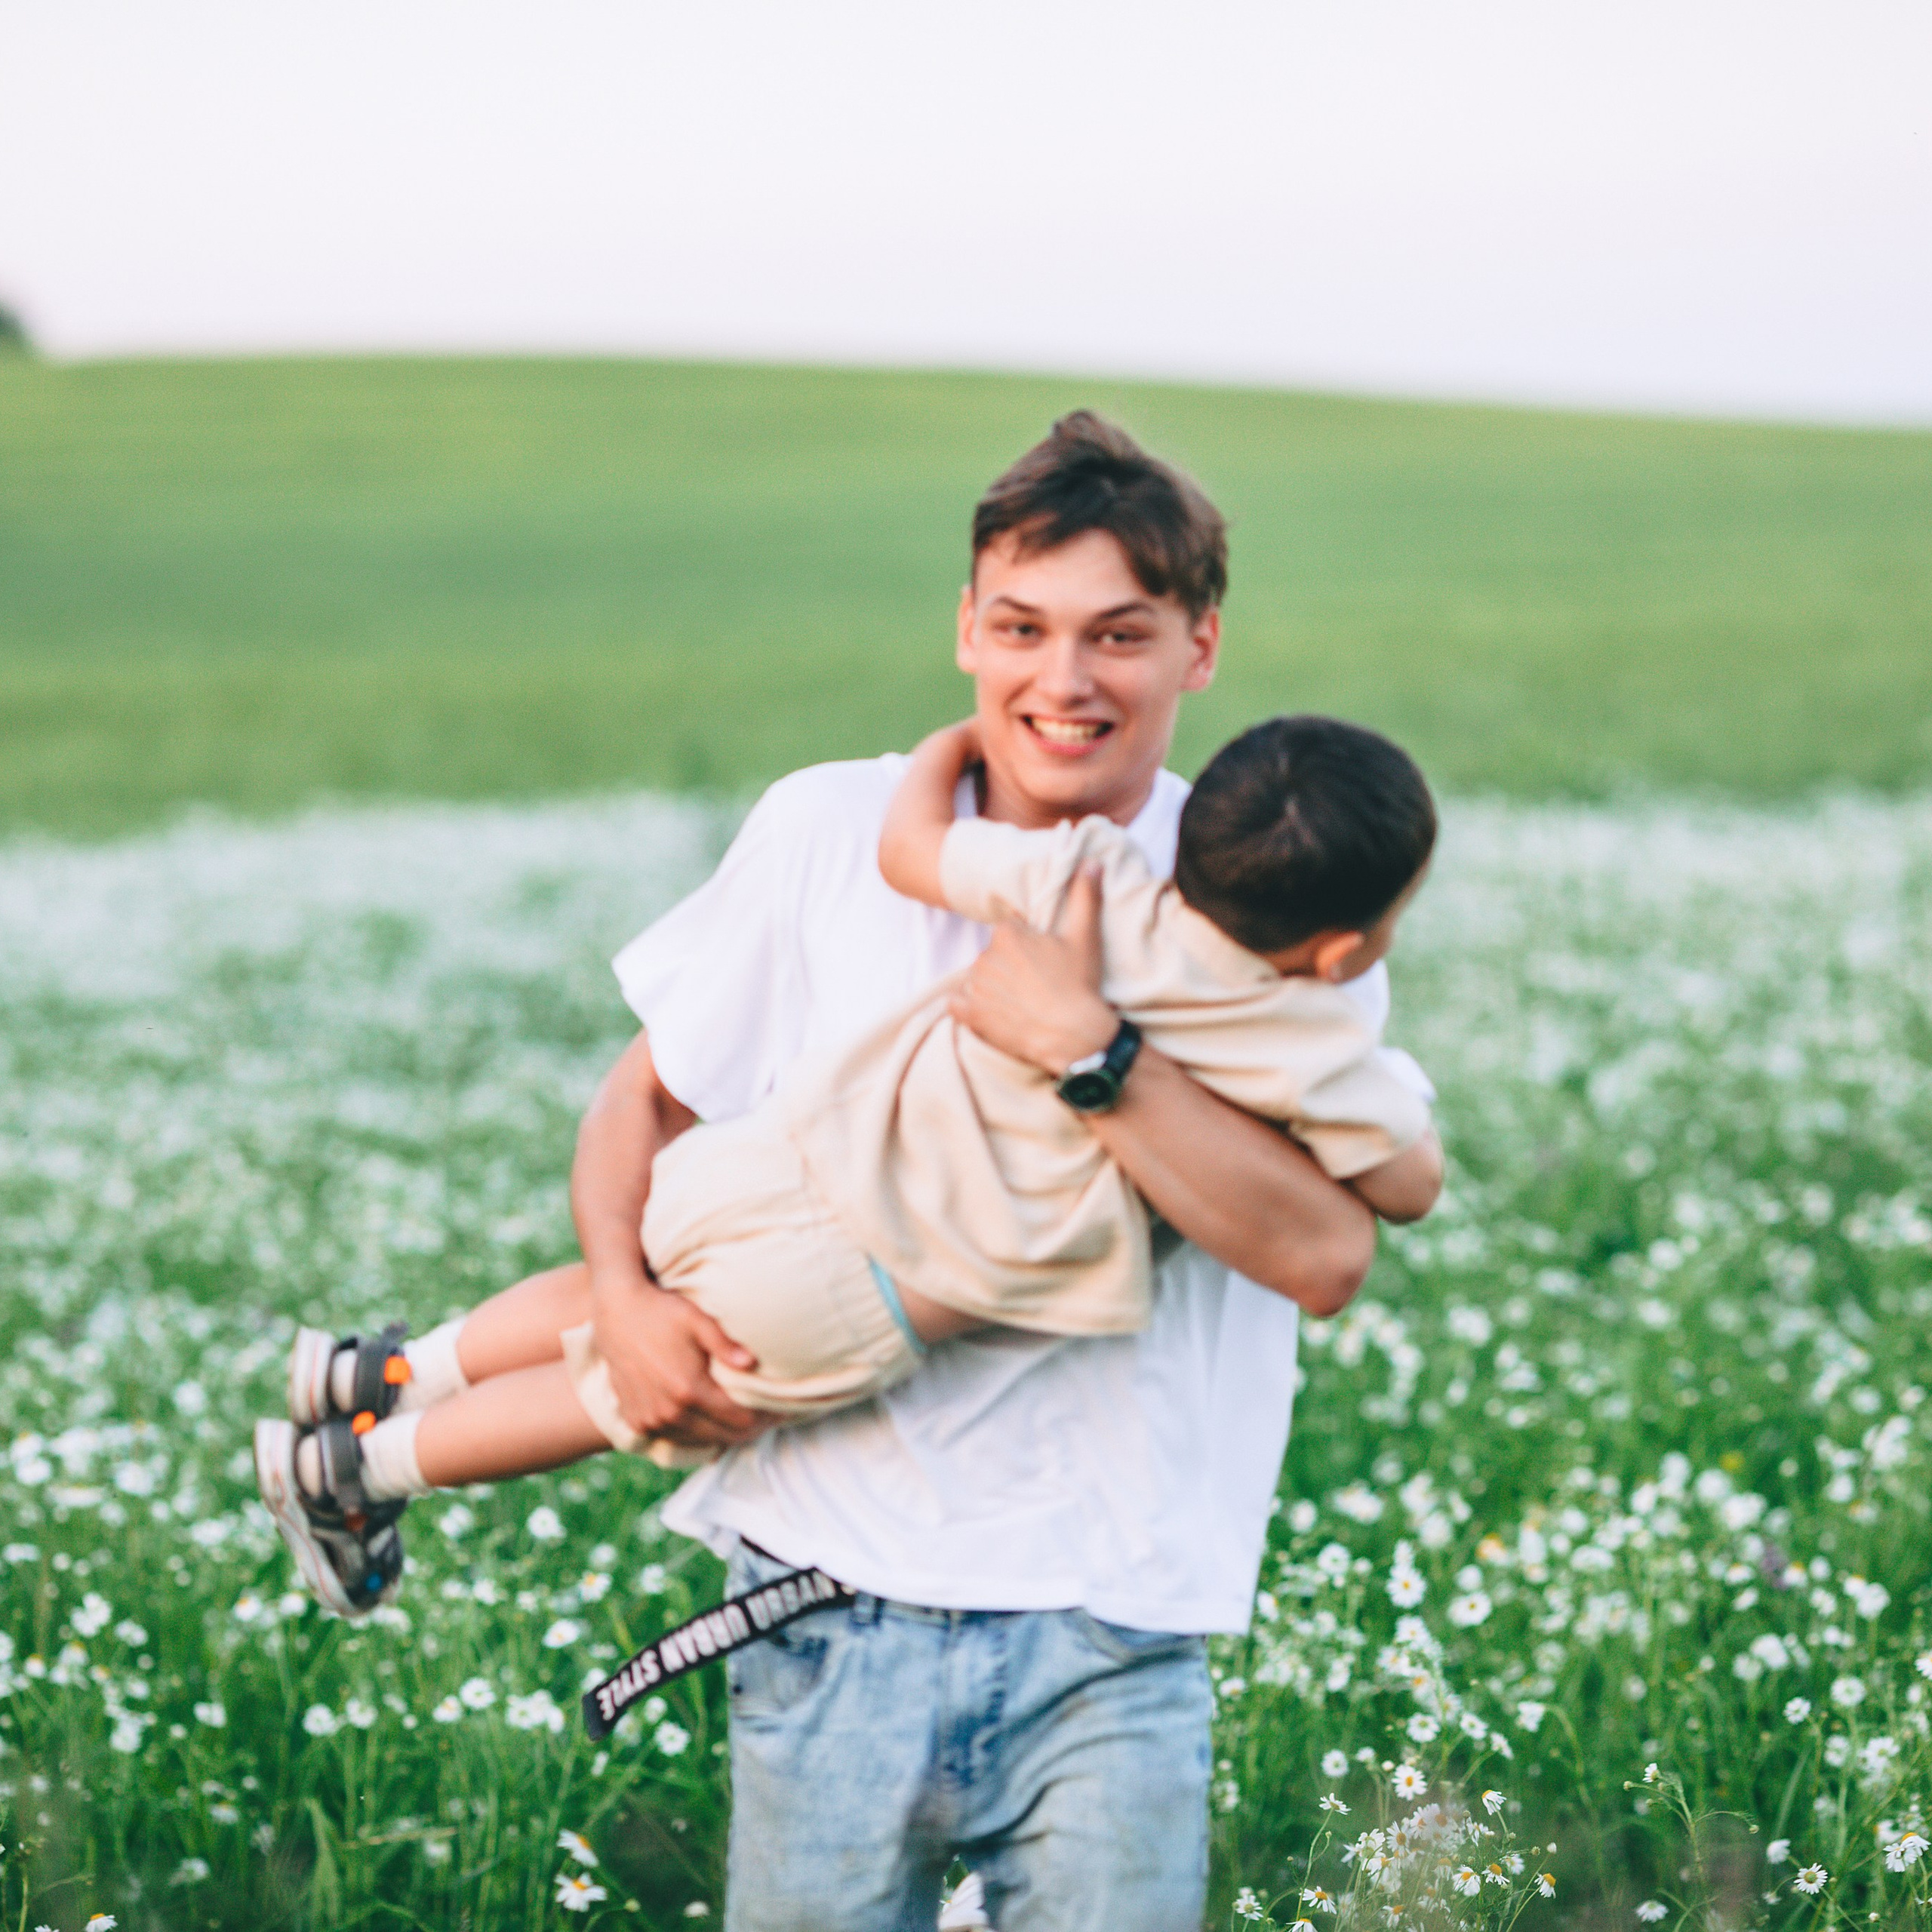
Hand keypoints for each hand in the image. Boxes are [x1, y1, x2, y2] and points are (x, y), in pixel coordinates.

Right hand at [589, 1266, 770, 1447]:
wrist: (615, 1311)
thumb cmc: (662, 1310)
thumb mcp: (697, 1320)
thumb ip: (725, 1344)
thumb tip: (752, 1363)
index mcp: (689, 1390)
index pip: (741, 1421)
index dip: (766, 1418)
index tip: (781, 1409)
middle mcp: (669, 1412)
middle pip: (724, 1437)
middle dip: (750, 1428)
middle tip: (768, 1416)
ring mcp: (650, 1420)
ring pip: (700, 1441)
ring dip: (723, 1432)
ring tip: (743, 1417)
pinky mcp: (637, 1421)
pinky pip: (676, 1438)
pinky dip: (696, 1432)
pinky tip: (710, 1417)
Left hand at [948, 865, 1117, 1074]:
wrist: (1074, 1037)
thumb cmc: (1079, 985)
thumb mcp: (1085, 937)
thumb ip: (1084, 896)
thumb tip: (1091, 862)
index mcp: (1007, 933)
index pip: (1010, 935)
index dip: (1027, 950)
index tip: (1044, 965)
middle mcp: (985, 956)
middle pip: (994, 958)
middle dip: (1010, 969)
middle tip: (1036, 987)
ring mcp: (976, 986)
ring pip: (979, 980)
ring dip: (993, 989)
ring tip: (1021, 1003)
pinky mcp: (970, 1014)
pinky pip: (957, 1004)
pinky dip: (968, 1008)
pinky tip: (990, 1013)